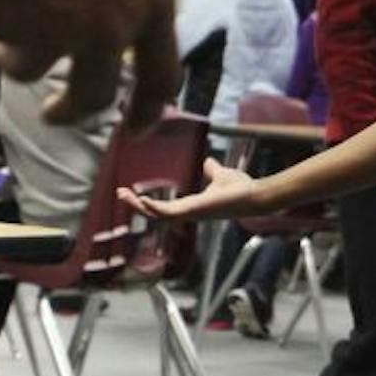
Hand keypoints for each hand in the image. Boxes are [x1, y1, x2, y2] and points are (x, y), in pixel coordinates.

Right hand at [0, 0, 271, 126]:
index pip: (158, 77)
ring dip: (3, 52)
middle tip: (54, 109)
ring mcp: (42, 28)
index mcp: (147, 6)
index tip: (139, 125)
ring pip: (22, 66)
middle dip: (68, 109)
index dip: (150, 108)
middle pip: (87, 95)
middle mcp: (97, 31)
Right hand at [120, 157, 261, 222]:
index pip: (163, 207)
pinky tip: (142, 199)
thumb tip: (207, 161)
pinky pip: (169, 214)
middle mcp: (188, 213)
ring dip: (139, 207)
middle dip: (136, 205)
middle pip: (155, 213)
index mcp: (191, 206)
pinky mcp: (194, 211)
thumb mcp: (219, 175)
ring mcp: (190, 214)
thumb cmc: (241, 189)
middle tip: (120, 193)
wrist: (255, 195)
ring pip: (157, 215)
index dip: (147, 202)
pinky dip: (154, 208)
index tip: (132, 192)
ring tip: (124, 195)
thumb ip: (211, 169)